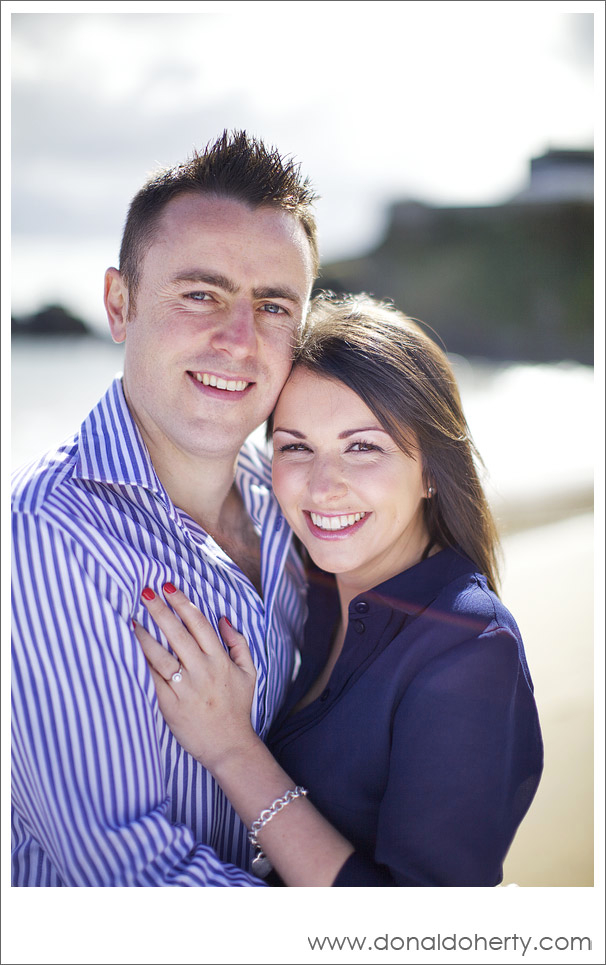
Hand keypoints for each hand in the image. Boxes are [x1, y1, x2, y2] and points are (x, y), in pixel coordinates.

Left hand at [134, 584, 257, 773]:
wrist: (229, 746)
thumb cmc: (237, 707)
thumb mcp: (248, 673)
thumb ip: (238, 643)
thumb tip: (223, 618)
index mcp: (220, 660)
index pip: (199, 624)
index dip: (183, 603)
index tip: (168, 587)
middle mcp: (203, 671)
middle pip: (178, 634)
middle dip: (160, 610)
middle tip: (145, 591)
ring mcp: (186, 688)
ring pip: (161, 656)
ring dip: (145, 636)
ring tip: (131, 619)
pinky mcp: (170, 705)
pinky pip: (153, 679)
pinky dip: (141, 663)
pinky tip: (130, 649)